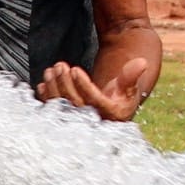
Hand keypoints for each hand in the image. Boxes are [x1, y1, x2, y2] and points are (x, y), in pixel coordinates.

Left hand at [37, 54, 152, 122]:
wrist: (112, 107)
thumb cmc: (121, 95)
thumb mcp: (129, 86)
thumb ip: (131, 75)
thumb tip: (141, 62)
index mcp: (112, 115)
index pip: (95, 102)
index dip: (84, 86)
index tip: (76, 70)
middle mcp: (95, 121)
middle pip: (75, 104)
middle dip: (65, 84)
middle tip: (60, 65)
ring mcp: (79, 122)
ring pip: (62, 107)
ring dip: (54, 88)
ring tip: (51, 70)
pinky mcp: (67, 119)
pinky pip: (54, 111)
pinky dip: (46, 98)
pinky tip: (43, 84)